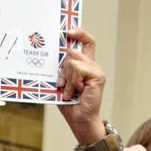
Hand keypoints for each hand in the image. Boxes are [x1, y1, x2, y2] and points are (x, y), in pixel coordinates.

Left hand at [56, 28, 106, 142]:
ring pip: (73, 61)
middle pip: (73, 51)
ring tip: (69, 91)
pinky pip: (78, 70)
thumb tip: (53, 53)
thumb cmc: (69, 102)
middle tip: (63, 84)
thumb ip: (61, 68)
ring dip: (67, 78)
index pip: (86, 41)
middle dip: (63, 68)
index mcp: (84, 64)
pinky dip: (73, 82)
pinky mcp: (98, 76)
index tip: (68, 31)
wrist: (79, 119)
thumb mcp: (62, 81)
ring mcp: (96, 70)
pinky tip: (77, 92)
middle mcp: (92, 65)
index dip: (79, 32)